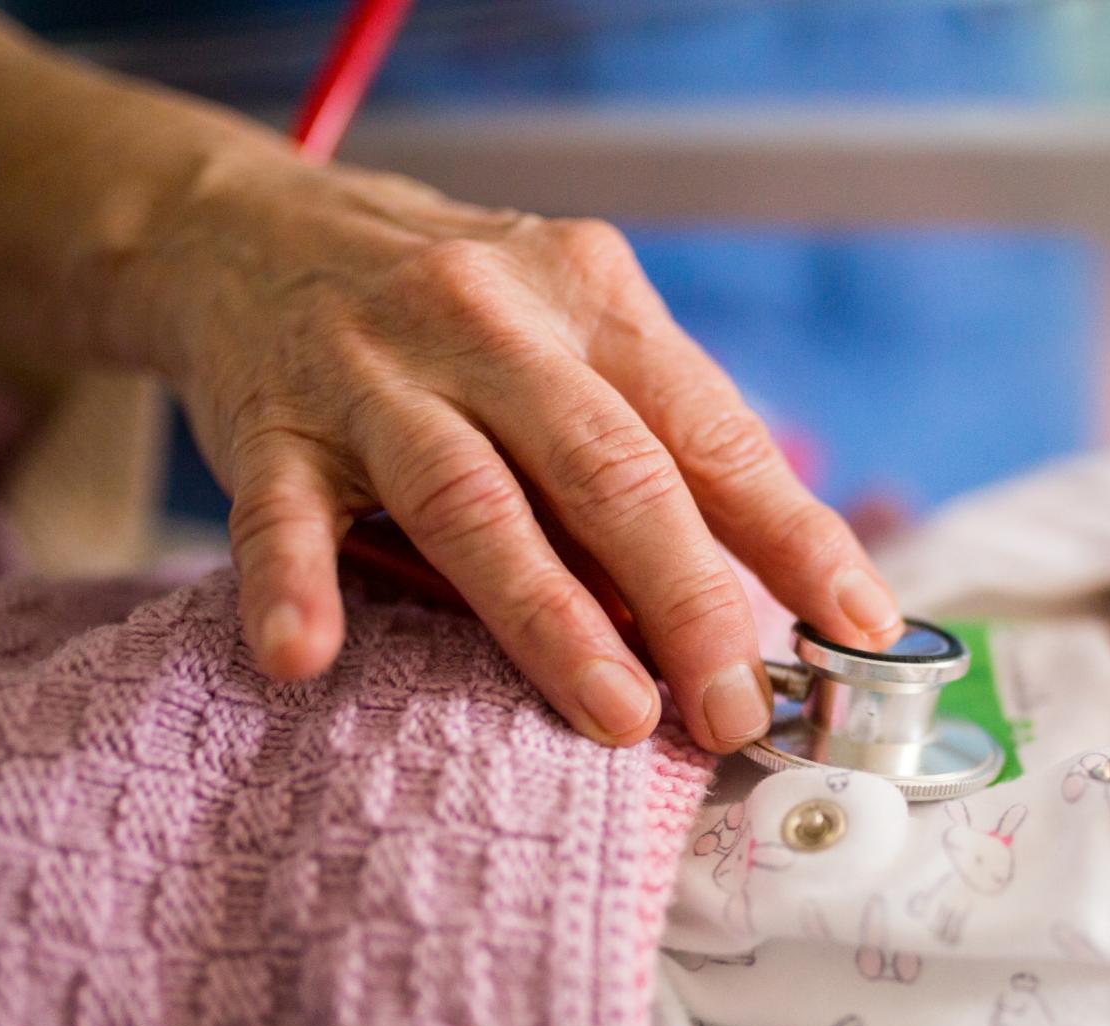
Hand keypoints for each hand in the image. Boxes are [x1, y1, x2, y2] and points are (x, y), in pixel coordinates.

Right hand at [143, 158, 900, 751]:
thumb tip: (751, 609)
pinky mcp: (267, 419)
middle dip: (688, 599)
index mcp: (596, 302)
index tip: (857, 627)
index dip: (794, 537)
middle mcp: (493, 322)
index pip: (715, 433)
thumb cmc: (456, 315)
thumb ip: (650, 452)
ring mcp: (374, 369)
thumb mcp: (571, 340)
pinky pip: (278, 511)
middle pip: (611, 471)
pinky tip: (306, 655)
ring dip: (549, 617)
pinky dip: (294, 583)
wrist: (251, 226)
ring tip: (614, 715)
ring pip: (473, 502)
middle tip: (735, 711)